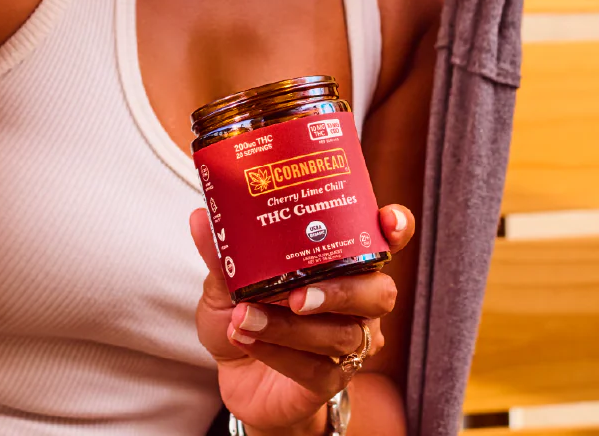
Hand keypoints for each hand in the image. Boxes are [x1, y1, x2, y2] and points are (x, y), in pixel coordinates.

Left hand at [190, 204, 414, 433]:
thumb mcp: (227, 279)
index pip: (384, 240)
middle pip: (379, 293)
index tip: (386, 220)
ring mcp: (349, 343)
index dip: (396, 228)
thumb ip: (222, 252)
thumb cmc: (246, 309)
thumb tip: (202, 217)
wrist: (236, 371)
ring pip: (341, 334)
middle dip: (341, 291)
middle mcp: (357, 301)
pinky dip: (276, 350)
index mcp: (342, 261)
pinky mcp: (330, 380)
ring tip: (244, 315)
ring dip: (288, 326)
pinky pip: (315, 368)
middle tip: (297, 294)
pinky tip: (245, 337)